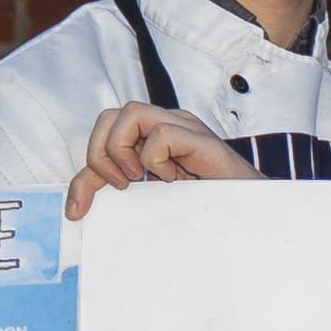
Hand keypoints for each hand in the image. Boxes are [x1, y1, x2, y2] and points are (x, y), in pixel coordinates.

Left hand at [68, 103, 252, 216]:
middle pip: (109, 116)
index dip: (84, 171)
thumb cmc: (208, 208)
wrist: (255, 217)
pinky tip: (172, 179)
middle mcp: (169, 125)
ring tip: (139, 179)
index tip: (77, 211)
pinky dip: (155, 160)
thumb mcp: (151, 200)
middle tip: (118, 186)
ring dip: (122, 151)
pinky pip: (161, 135)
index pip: (104, 134)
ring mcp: (186, 129)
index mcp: (155, 136)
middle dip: (99, 154)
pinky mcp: (202, 141)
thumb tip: (75, 206)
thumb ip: (119, 194)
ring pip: (130, 113)